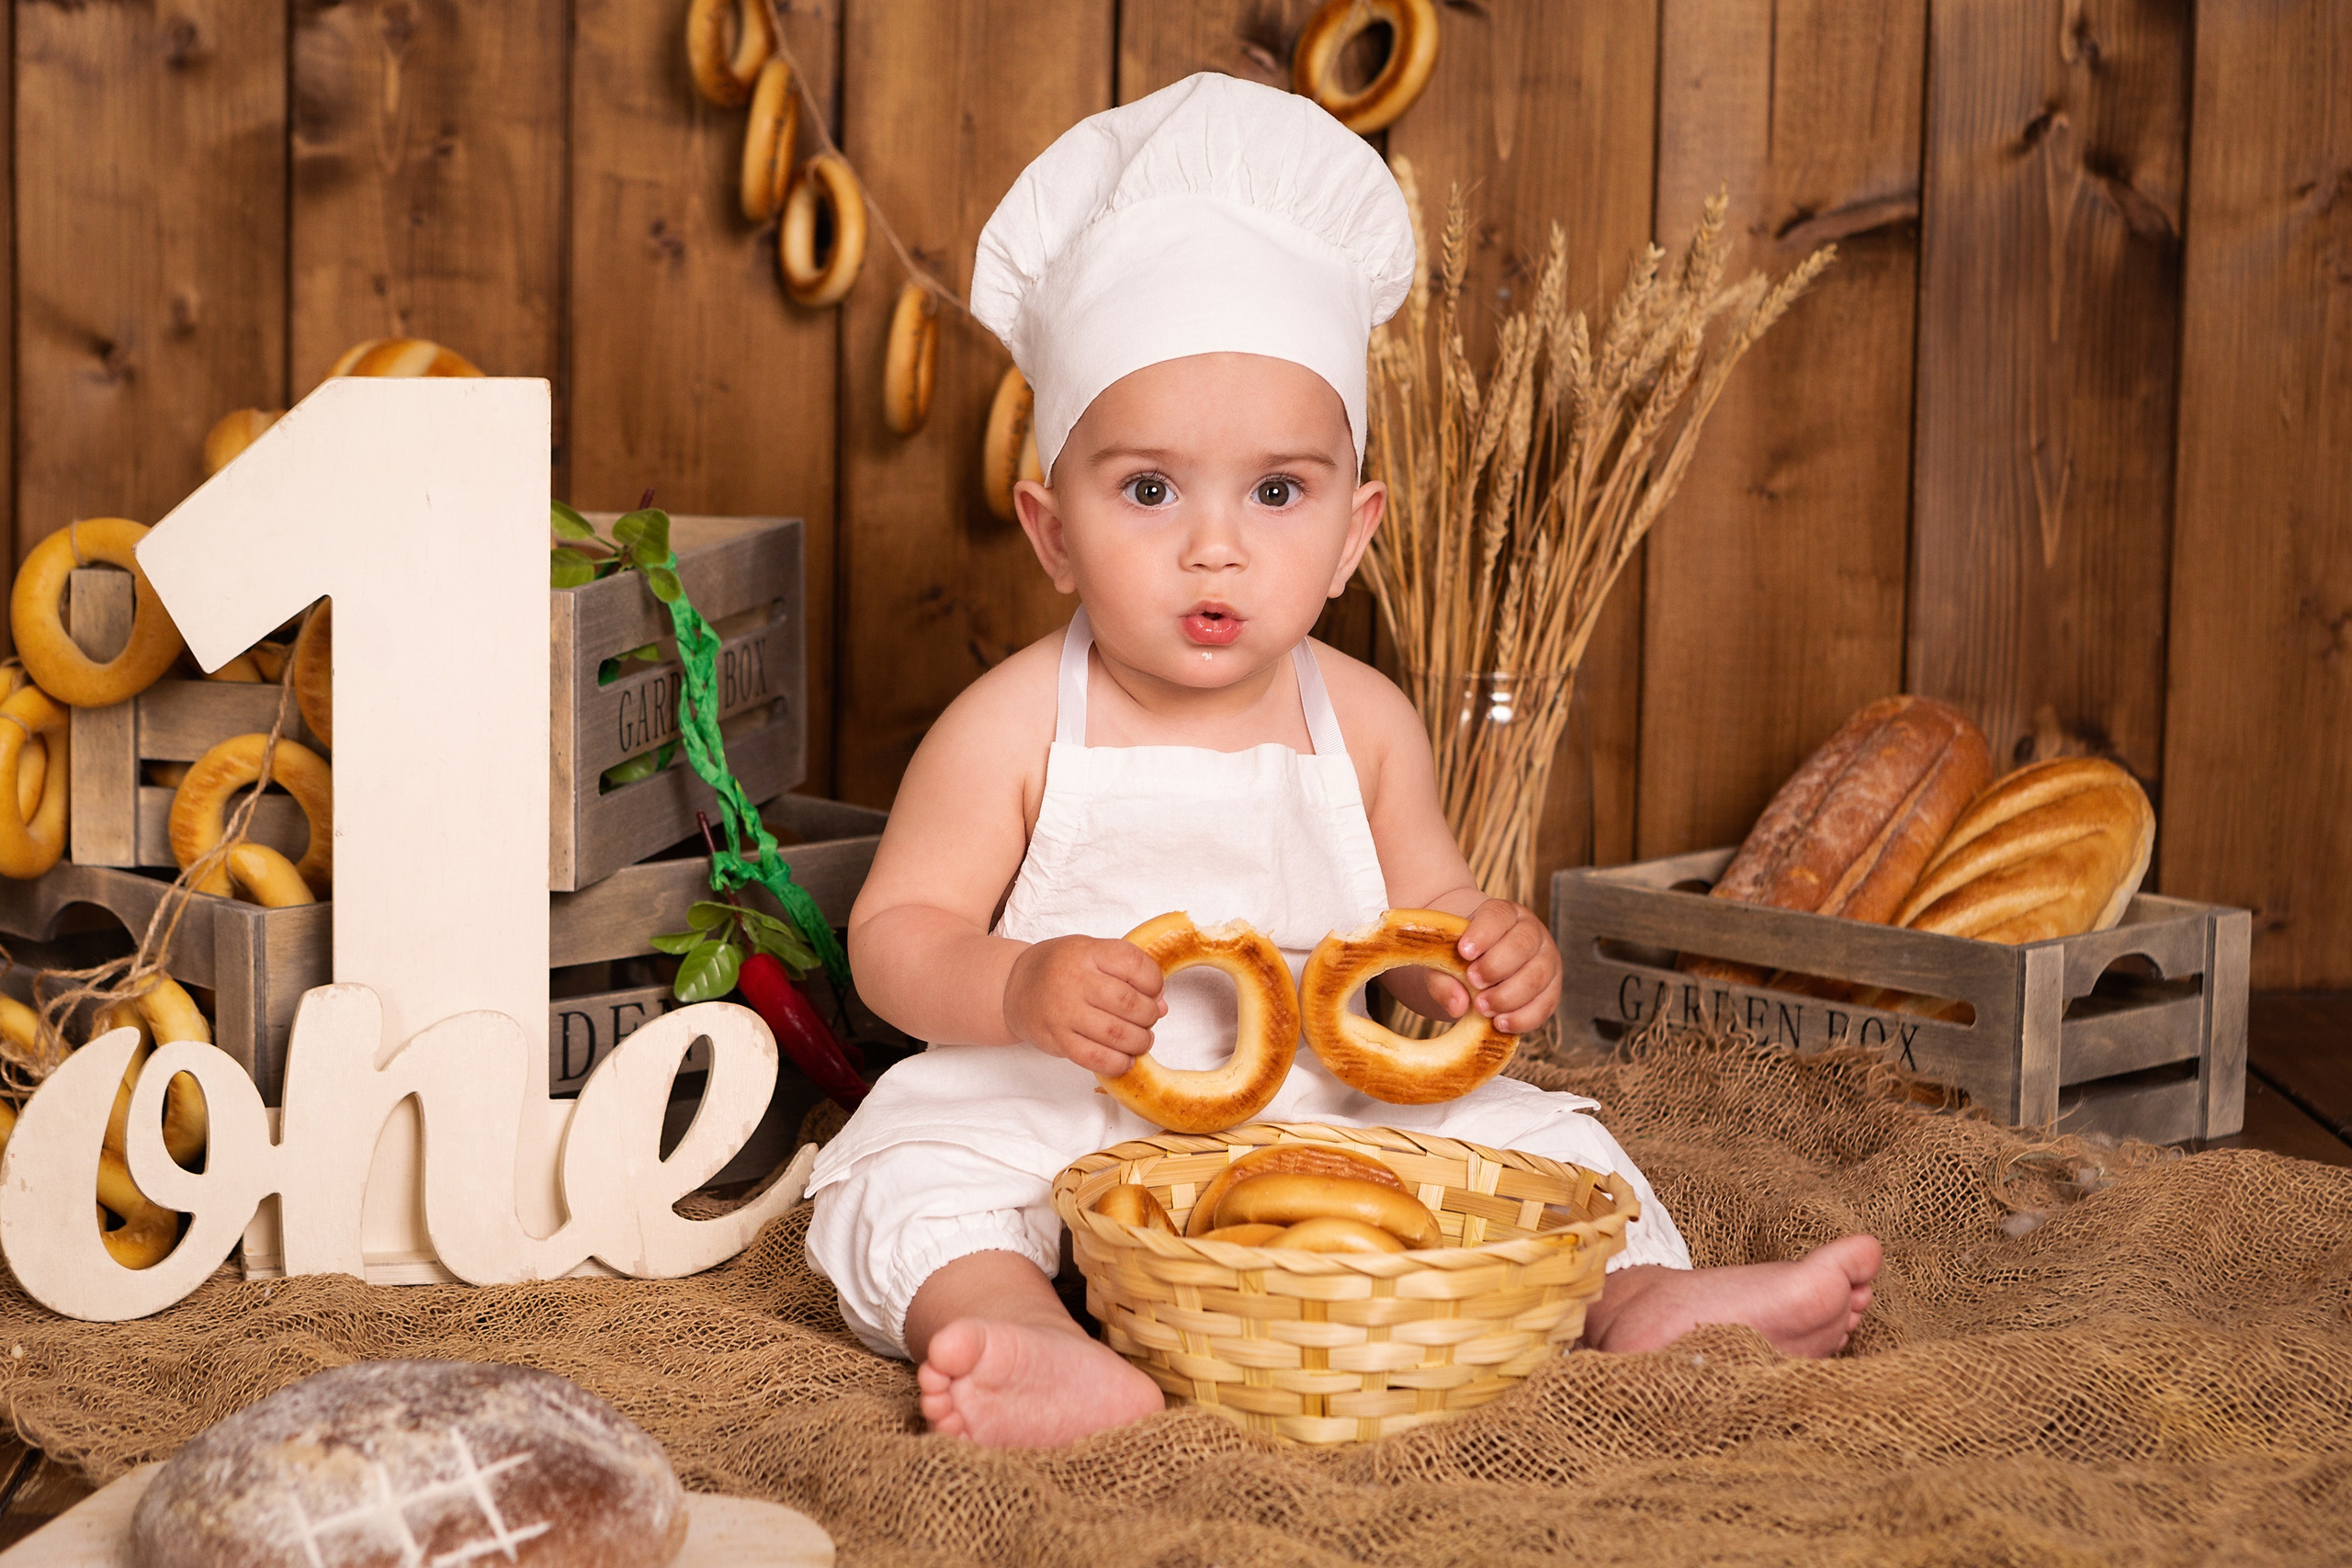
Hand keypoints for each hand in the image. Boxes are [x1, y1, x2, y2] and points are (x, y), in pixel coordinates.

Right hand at [1002, 935, 1167, 1075]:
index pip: (1135, 965)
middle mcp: (1075, 980)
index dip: (1154, 983)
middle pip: (1129, 1004)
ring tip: (1141, 1039)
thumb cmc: (1062, 967)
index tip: (1154, 992)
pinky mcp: (1057, 1039)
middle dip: (1149, 1016)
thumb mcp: (1092, 952)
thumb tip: (1162, 1006)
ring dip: (1139, 1041)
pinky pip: (1095, 1058)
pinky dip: (1117, 1063)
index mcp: (1087, 952)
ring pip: (1116, 1034)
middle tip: (1148, 1018)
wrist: (1015, 986)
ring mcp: (1064, 1012)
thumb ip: (1127, 972)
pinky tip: (1124, 1059)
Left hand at [1435, 898, 1558, 1033]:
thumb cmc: (1459, 958)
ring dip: (1508, 996)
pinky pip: (1545, 1004)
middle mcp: (1531, 932)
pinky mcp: (1552, 989)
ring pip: (1537, 976)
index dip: (1483, 933)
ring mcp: (1546, 960)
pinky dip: (1523, 1017)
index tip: (1463, 952)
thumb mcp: (1443, 961)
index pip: (1499, 916)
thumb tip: (1458, 1005)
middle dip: (1496, 967)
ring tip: (1481, 1008)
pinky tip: (1500, 1023)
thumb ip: (1443, 979)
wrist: (1478, 967)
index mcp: (1505, 914)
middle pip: (1523, 944)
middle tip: (1472, 982)